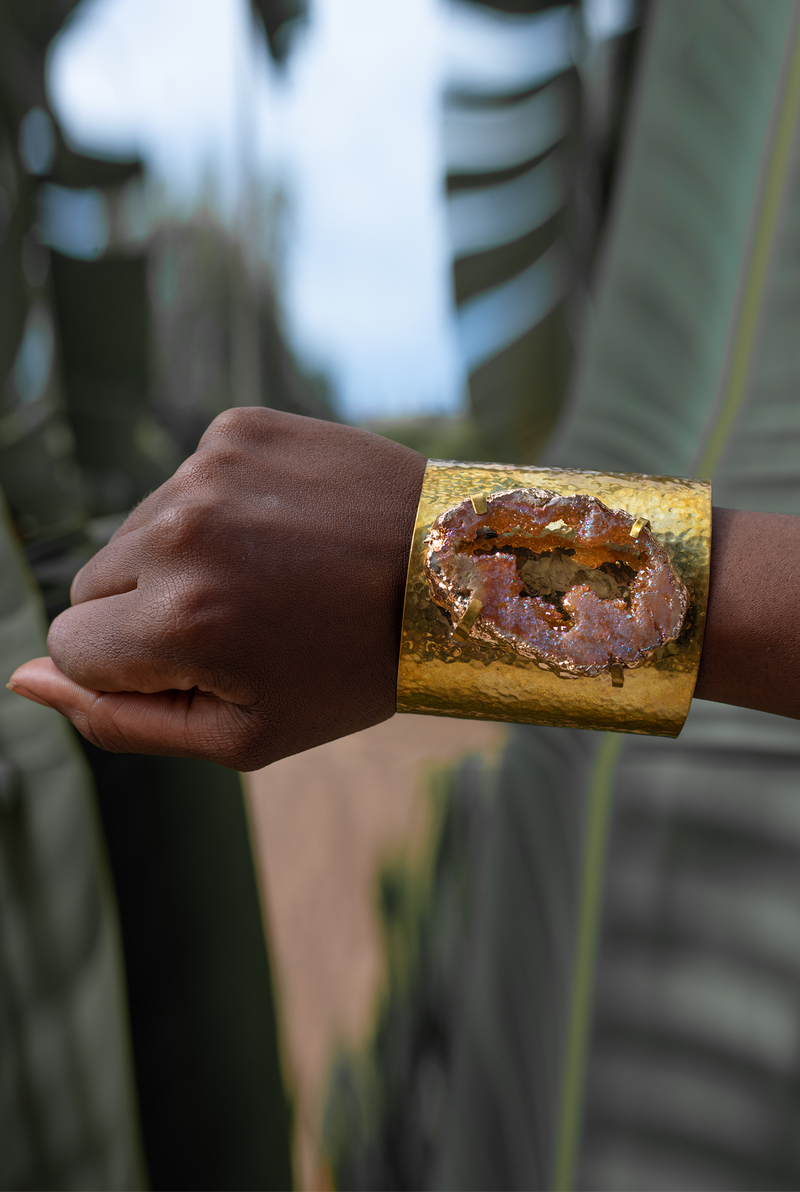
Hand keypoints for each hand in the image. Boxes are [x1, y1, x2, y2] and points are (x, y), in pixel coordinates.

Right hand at [8, 408, 426, 769]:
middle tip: (243, 622)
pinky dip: (216, 511)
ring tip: (270, 575)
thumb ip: (119, 720)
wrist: (452, 572)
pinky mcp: (237, 428)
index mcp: (179, 620)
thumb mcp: (244, 733)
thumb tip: (23, 678)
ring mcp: (208, 468)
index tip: (205, 663)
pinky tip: (281, 530)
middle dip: (146, 614)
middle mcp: (180, 531)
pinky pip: (182, 484)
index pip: (71, 648)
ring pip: (132, 532)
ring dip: (179, 560)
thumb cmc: (349, 670)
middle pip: (90, 587)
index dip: (132, 669)